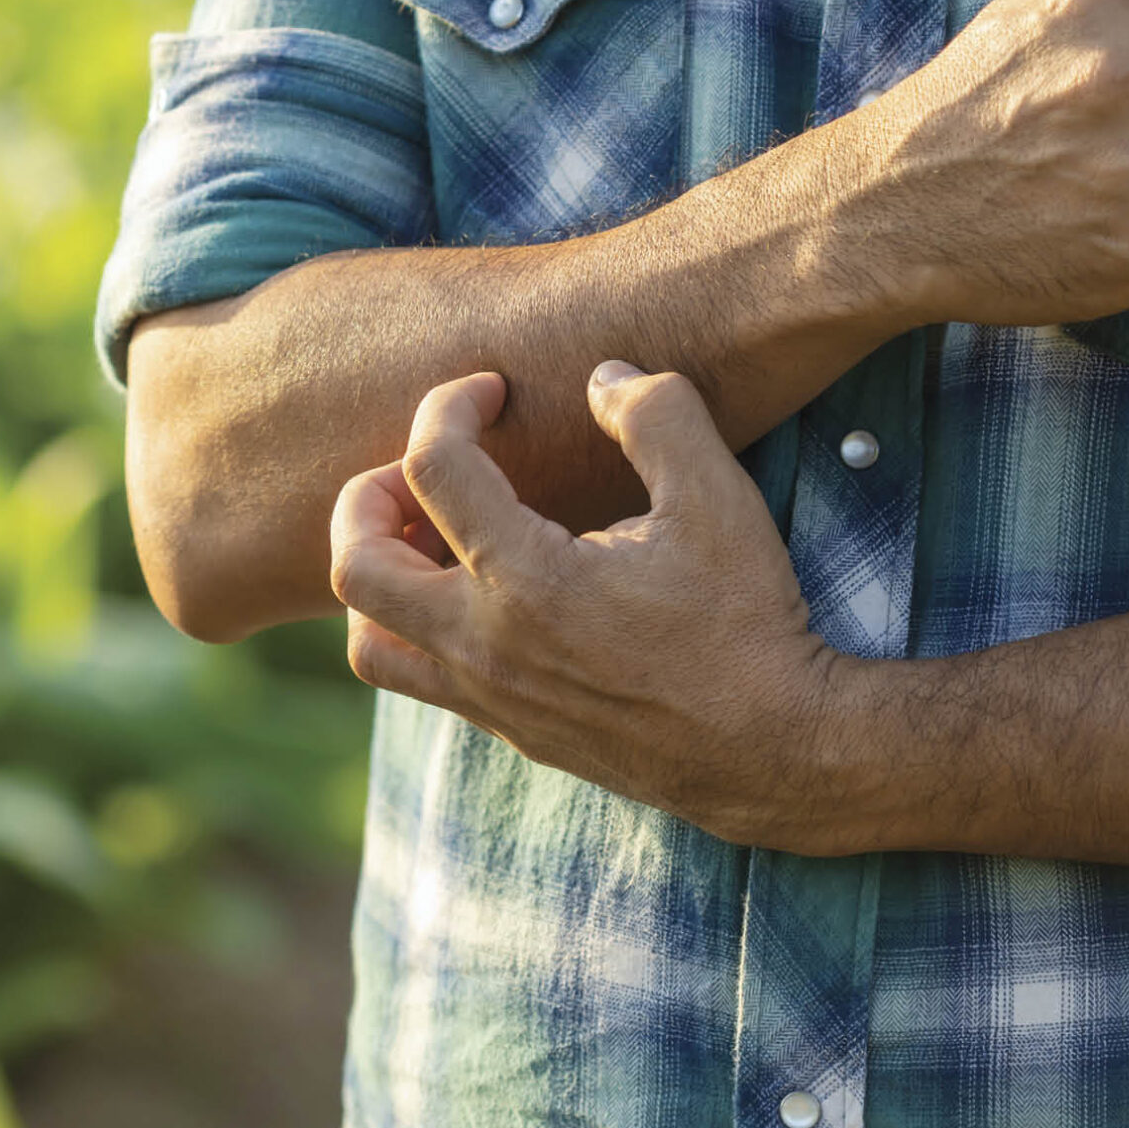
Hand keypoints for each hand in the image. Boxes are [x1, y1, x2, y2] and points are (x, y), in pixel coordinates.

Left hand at [328, 362, 856, 850]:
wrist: (773, 750)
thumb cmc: (747, 620)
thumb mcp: (717, 498)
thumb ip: (657, 414)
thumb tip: (601, 377)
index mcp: (527, 580)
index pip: (432, 466)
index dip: (450, 404)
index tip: (492, 391)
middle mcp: (485, 645)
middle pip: (355, 565)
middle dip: (367, 495)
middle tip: (423, 466)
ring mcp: (488, 696)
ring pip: (366, 639)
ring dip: (377, 573)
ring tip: (429, 533)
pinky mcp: (506, 727)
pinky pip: (414, 677)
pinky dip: (411, 624)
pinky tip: (474, 587)